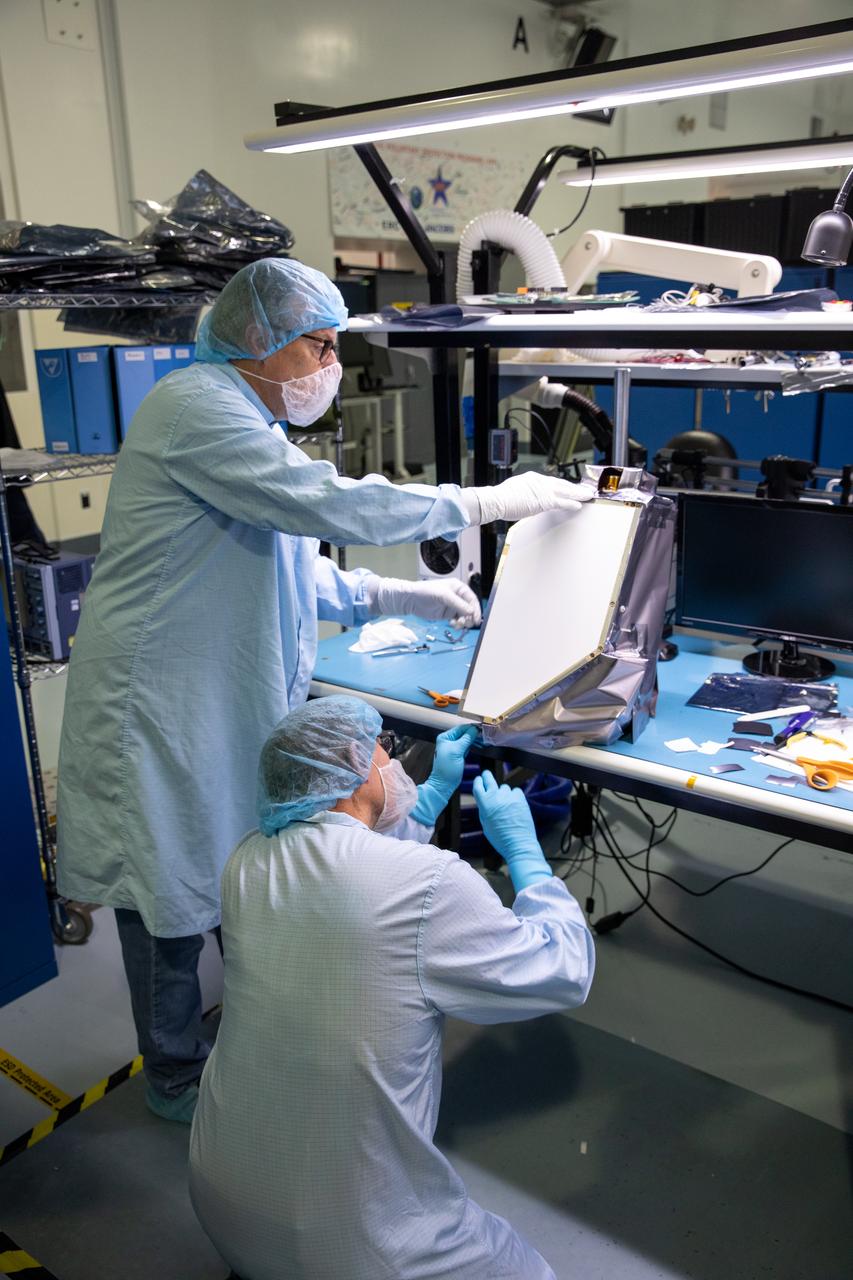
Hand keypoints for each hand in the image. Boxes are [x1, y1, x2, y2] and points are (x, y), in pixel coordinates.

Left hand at [368, 576, 480, 627]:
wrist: (411, 600)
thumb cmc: (426, 592)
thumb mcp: (443, 595)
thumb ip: (458, 604)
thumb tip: (471, 612)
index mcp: (458, 588)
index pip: (472, 599)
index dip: (476, 609)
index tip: (476, 619)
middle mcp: (457, 597)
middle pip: (470, 609)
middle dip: (470, 617)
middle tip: (467, 624)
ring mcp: (452, 606)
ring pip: (464, 616)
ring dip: (463, 622)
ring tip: (457, 625)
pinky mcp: (447, 615)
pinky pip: (457, 621)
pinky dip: (457, 624)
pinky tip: (452, 625)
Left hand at [432, 723, 478, 791]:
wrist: (444, 783)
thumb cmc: (446, 768)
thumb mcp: (457, 751)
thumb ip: (466, 739)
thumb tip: (474, 729)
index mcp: (445, 737)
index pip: (461, 728)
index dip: (472, 727)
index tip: (482, 727)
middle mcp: (449, 741)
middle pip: (465, 733)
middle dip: (475, 734)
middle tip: (485, 734)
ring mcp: (454, 747)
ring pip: (467, 739)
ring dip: (475, 740)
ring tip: (484, 740)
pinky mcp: (459, 754)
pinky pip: (467, 746)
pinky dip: (474, 745)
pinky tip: (480, 745)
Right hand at [463, 473, 592, 525]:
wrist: (494, 501)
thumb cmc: (499, 500)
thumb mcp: (514, 492)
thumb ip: (524, 494)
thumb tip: (528, 500)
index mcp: (531, 478)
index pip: (552, 481)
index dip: (563, 485)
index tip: (570, 487)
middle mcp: (538, 480)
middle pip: (561, 483)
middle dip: (574, 487)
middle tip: (585, 489)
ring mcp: (542, 490)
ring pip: (565, 491)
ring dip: (578, 493)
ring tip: (588, 496)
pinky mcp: (544, 500)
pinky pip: (562, 501)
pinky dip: (571, 503)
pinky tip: (579, 505)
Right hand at [472, 770, 550, 892]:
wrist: (518, 844)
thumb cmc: (500, 837)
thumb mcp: (485, 823)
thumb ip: (484, 808)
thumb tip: (485, 799)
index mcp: (484, 804)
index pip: (478, 786)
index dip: (478, 782)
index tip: (479, 779)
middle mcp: (495, 797)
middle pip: (489, 779)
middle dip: (486, 776)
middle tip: (486, 774)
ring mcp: (508, 796)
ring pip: (504, 788)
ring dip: (504, 794)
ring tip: (507, 808)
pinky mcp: (520, 798)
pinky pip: (516, 792)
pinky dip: (515, 797)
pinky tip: (515, 807)